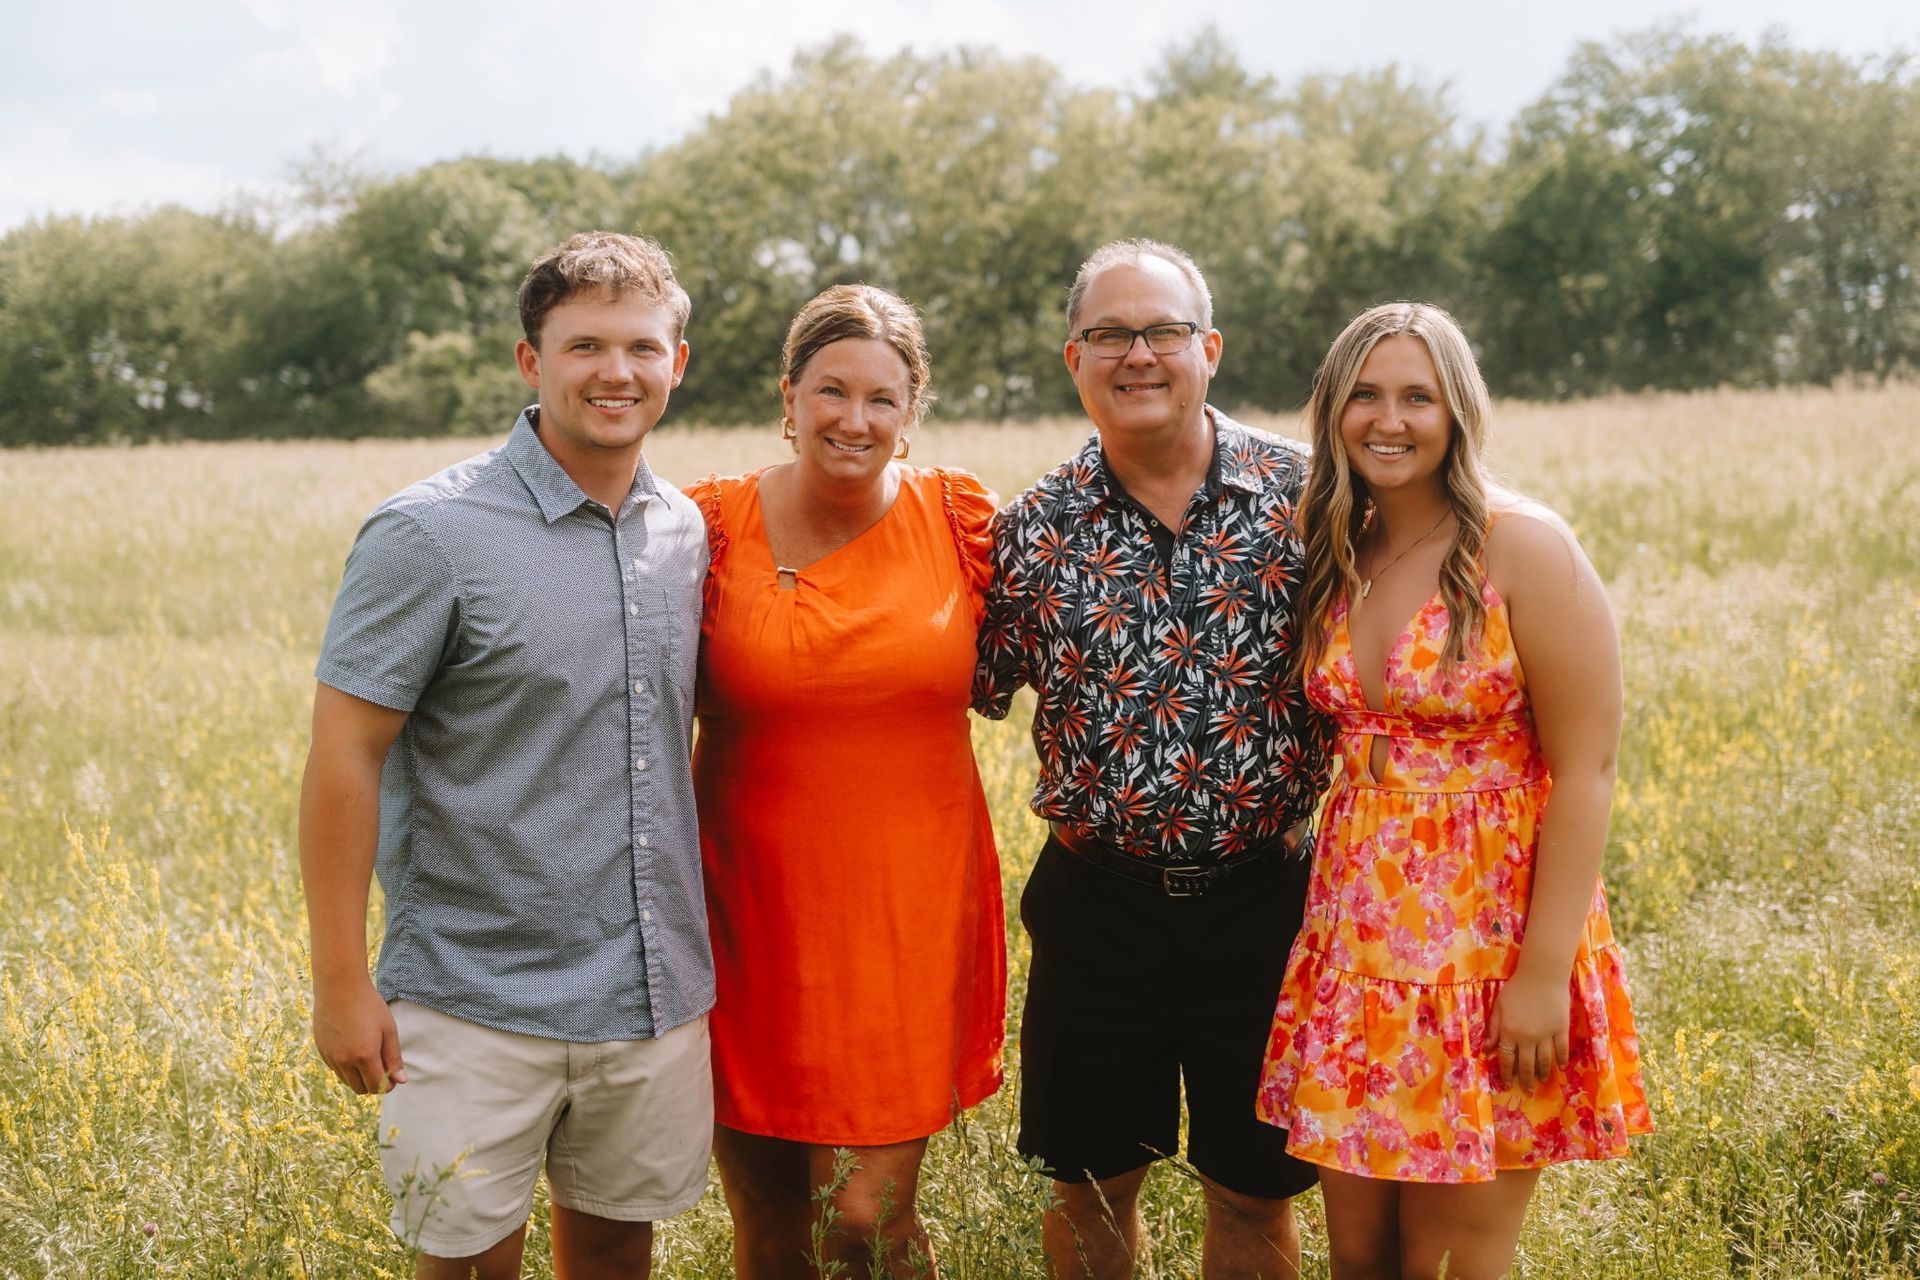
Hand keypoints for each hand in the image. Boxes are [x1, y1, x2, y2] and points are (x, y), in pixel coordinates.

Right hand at [312, 974, 406, 1093]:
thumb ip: (394, 1057)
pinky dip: (346, 1067)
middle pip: (360, 1089)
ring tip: (367, 1056)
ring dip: (358, 1076)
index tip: (393, 1077)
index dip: (387, 1085)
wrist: (339, 986)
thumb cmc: (369, 1005)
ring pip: (346, 1081)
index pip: (376, 1086)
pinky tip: (353, 1048)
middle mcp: (344, 1061)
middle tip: (382, 1067)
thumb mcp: (388, 1029)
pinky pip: (335, 1069)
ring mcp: (330, 1057)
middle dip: (373, 1083)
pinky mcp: (321, 1051)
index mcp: (364, 1056)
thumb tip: (401, 1081)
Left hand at [1486, 966, 1569, 1092]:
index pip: (1507, 1059)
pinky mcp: (1561, 1029)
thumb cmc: (1516, 989)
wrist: (1542, 975)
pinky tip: (1559, 1067)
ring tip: (1541, 1081)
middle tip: (1526, 1090)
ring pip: (1544, 1061)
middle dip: (1525, 1080)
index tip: (1507, 1083)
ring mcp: (1546, 1034)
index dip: (1506, 1073)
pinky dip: (1560, 1060)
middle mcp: (1527, 1037)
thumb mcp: (1499, 1007)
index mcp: (1509, 1032)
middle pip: (1526, 1065)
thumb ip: (1494, 1029)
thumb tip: (1487, 1050)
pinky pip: (1561, 1050)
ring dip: (1542, 1074)